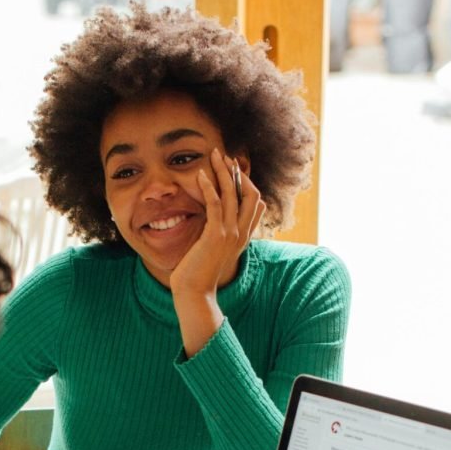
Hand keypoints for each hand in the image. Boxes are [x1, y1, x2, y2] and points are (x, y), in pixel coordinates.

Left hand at [170, 151, 266, 355]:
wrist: (194, 295)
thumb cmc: (198, 276)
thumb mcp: (213, 253)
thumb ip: (217, 238)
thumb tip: (211, 226)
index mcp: (242, 238)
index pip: (256, 205)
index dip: (248, 184)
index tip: (235, 171)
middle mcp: (240, 234)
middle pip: (250, 194)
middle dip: (239, 172)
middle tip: (226, 156)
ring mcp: (230, 234)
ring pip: (233, 194)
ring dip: (224, 171)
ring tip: (214, 155)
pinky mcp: (215, 236)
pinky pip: (215, 204)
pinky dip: (209, 186)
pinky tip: (200, 174)